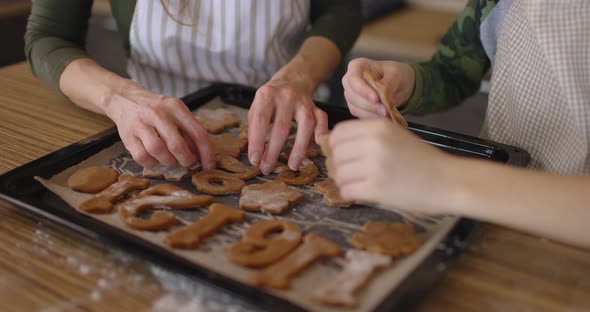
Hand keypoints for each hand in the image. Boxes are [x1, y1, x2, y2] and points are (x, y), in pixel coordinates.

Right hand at [103, 81, 214, 168]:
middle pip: (177, 144)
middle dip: (186, 159)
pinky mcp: (127, 135)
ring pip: (158, 151)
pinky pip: (142, 157)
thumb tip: (202, 156)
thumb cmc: (157, 110)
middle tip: (187, 162)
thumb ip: (189, 131)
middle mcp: (158, 113)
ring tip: (171, 160)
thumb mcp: (176, 113)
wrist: (125, 99)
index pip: (198, 132)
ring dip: (168, 161)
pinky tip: (155, 159)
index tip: (209, 165)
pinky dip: (151, 163)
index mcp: (175, 107)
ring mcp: (141, 124)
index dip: (206, 152)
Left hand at [248, 79, 327, 174]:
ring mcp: (304, 101)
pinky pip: (322, 119)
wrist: (292, 80)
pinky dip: (322, 131)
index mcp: (267, 94)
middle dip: (273, 151)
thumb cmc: (270, 100)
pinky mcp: (316, 107)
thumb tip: (256, 155)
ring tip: (292, 166)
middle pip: (282, 127)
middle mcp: (286, 96)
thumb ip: (254, 128)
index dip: (257, 142)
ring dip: (299, 148)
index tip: (254, 160)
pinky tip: (319, 145)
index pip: (261, 121)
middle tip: (267, 168)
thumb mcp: (256, 107)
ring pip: (305, 125)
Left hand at [329, 119, 455, 213]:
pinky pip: (346, 190)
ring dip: (345, 181)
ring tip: (360, 183)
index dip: (336, 146)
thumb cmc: (422, 160)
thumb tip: (331, 144)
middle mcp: (374, 142)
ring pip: (338, 173)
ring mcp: (374, 165)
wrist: (448, 181)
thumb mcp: (395, 135)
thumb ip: (367, 136)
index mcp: (378, 126)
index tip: (345, 155)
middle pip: (335, 154)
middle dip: (340, 165)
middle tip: (353, 173)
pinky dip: (351, 193)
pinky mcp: (376, 188)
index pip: (338, 133)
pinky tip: (364, 192)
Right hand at [342, 58, 414, 118]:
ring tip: (388, 114)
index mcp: (357, 66)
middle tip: (386, 110)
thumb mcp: (396, 74)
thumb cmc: (395, 74)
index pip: (353, 79)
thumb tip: (382, 94)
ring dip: (372, 113)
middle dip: (369, 105)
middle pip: (352, 96)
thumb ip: (388, 82)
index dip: (363, 90)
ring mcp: (352, 95)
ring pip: (355, 107)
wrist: (399, 85)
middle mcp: (350, 81)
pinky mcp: (356, 107)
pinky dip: (373, 117)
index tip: (377, 98)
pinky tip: (384, 116)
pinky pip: (360, 115)